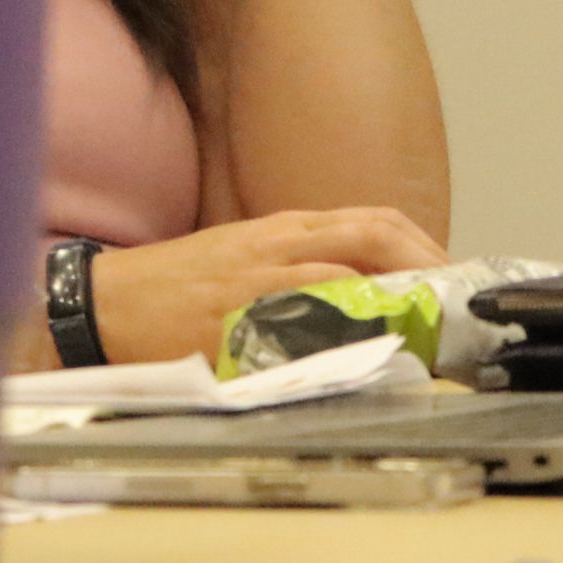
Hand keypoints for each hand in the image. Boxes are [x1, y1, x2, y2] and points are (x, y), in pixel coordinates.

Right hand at [86, 208, 451, 364]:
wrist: (107, 305)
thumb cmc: (176, 288)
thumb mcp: (244, 260)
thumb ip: (299, 270)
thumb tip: (362, 298)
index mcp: (283, 227)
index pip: (372, 220)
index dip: (423, 244)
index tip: (451, 275)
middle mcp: (279, 241)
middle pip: (375, 233)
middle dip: (428, 262)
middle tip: (456, 299)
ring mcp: (261, 275)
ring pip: (350, 265)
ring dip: (400, 291)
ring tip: (433, 321)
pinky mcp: (241, 313)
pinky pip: (305, 309)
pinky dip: (346, 320)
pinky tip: (375, 341)